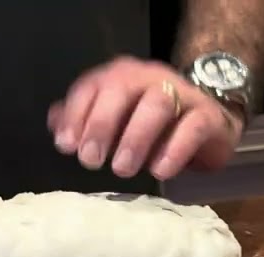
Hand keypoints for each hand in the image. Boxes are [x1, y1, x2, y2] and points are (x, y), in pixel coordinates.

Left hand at [48, 56, 243, 181]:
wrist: (208, 123)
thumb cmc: (153, 124)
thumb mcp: (117, 120)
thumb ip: (85, 119)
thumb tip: (55, 124)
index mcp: (121, 76)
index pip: (92, 86)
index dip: (76, 114)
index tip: (66, 146)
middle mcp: (149, 78)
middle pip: (122, 89)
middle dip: (102, 124)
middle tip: (91, 161)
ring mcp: (181, 93)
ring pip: (158, 105)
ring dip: (136, 137)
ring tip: (122, 170)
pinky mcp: (207, 116)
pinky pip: (192, 127)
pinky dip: (174, 149)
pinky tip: (159, 171)